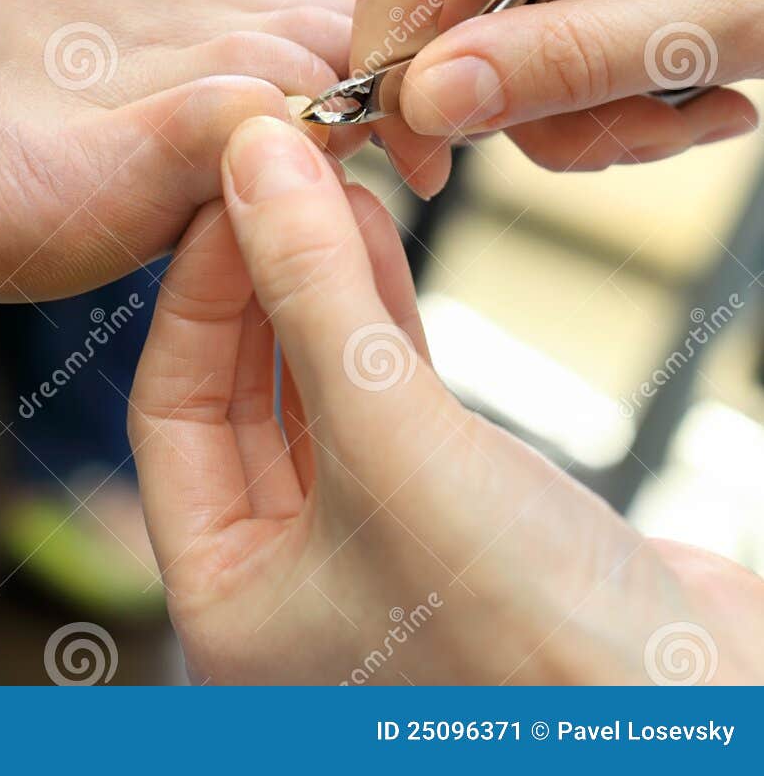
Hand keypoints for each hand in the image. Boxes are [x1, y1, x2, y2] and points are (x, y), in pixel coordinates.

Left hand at [131, 115, 763, 683]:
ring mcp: (374, 554)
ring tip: (336, 185)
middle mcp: (288, 586)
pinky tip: (381, 240)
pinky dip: (384, 317)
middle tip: (282, 171)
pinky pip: (391, 401)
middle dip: (263, 276)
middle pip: (243, 393)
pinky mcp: (456, 519)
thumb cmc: (527, 637)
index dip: (197, 288)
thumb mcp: (391, 445)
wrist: (701, 719)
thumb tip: (253, 155)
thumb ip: (315, 295)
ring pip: (321, 390)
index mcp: (228, 604)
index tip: (234, 185)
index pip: (173, 410)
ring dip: (325, 285)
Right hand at [351, 0, 761, 194]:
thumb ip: (574, 63)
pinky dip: (599, 44)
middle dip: (535, 86)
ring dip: (580, 82)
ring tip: (696, 111)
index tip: (426, 168)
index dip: (402, 63)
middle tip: (646, 139)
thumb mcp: (733, 25)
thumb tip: (427, 102)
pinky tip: (685, 70)